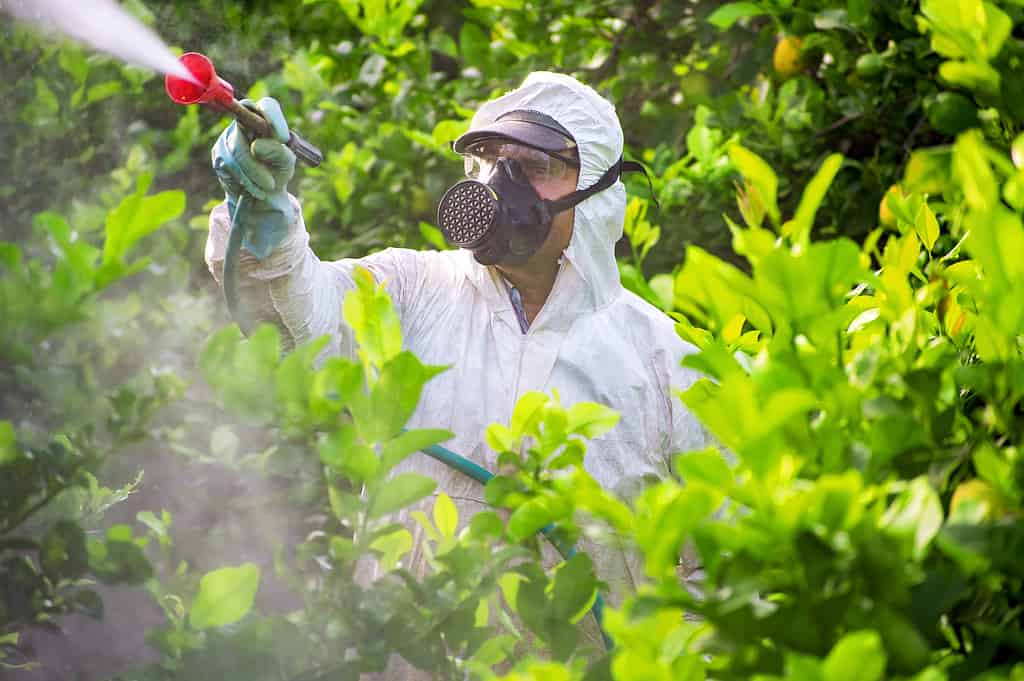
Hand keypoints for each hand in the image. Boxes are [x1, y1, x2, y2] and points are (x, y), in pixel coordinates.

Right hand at [211, 97, 296, 258]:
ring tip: (268, 188)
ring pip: (236, 151)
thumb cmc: (277, 171)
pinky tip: (254, 189)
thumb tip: (256, 146)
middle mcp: (245, 122)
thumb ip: (278, 152)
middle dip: (259, 158)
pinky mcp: (218, 154)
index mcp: (266, 118)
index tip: (282, 138)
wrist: (262, 193)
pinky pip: (229, 165)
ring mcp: (228, 137)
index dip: (273, 116)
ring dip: (253, 175)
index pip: (267, 105)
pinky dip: (244, 180)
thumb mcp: (285, 163)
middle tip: (271, 184)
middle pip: (246, 128)